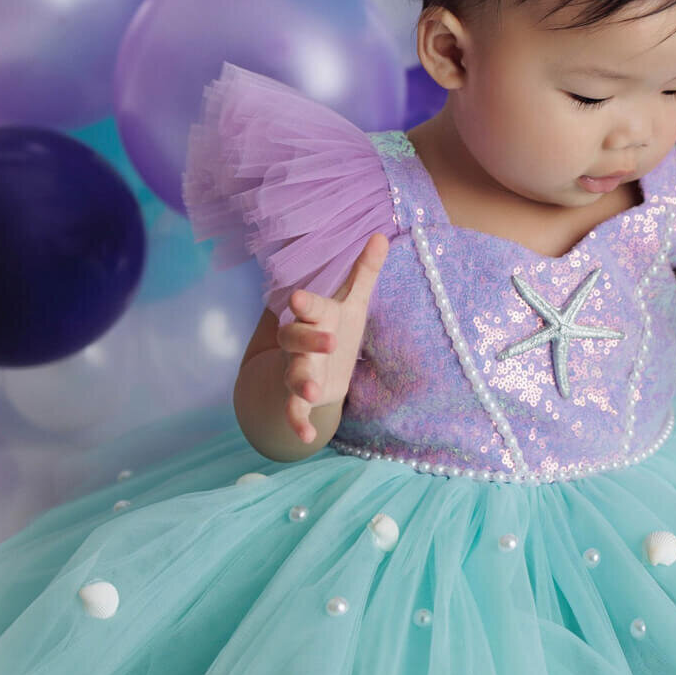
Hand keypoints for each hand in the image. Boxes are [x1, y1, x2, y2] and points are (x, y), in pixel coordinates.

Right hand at [278, 233, 389, 444]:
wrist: (314, 365)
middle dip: (308, 340)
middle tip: (329, 341)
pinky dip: (297, 424)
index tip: (299, 298)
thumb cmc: (336, 327)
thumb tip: (382, 235)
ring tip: (312, 392)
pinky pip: (294, 411)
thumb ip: (365, 272)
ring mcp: (299, 371)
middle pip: (295, 339)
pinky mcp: (300, 398)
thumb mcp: (354, 301)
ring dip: (301, 383)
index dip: (305, 303)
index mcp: (317, 317)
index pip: (308, 307)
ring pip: (293, 375)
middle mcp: (302, 344)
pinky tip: (306, 439)